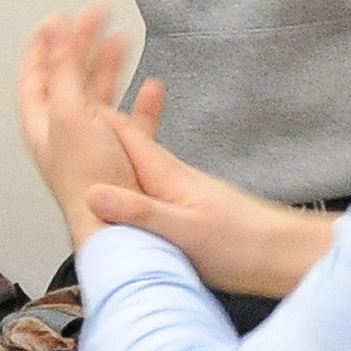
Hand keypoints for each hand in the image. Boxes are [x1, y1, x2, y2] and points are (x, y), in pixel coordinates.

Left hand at [16, 9, 152, 245]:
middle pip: (69, 78)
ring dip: (111, 65)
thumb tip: (56, 28)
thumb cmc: (88, 180)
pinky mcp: (123, 155)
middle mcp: (65, 131)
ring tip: (125, 39)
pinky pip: (134, 120)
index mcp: (43, 122)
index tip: (55, 19)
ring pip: (101, 93)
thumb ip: (63, 69)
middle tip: (97, 18)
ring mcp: (95, 142)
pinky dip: (143, 102)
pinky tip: (152, 88)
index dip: (43, 45)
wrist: (116, 225)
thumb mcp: (70, 113)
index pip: (36, 74)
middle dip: (82, 46)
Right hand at [84, 94, 337, 299]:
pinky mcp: (188, 211)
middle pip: (125, 143)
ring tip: (83, 142)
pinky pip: (147, 187)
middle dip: (95, 125)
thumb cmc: (246, 246)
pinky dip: (127, 181)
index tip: (64, 94)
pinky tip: (123, 189)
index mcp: (167, 177)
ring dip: (110, 153)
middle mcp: (171, 178)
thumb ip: (141, 212)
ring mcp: (180, 192)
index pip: (121, 133)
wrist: (286, 256)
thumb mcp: (186, 232)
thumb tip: (94, 196)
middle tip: (66, 105)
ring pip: (135, 165)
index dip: (90, 115)